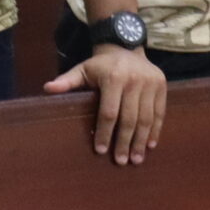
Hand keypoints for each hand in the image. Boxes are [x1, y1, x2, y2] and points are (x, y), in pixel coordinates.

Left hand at [44, 45, 165, 163]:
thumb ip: (66, 81)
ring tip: (136, 159)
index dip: (104, 132)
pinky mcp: (162, 87)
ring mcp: (151, 84)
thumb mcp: (82, 69)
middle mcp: (134, 81)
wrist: (126, 47)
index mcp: (113, 78)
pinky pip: (160, 113)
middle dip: (124, 142)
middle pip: (129, 119)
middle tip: (120, 161)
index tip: (100, 150)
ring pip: (147, 118)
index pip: (109, 112)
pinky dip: (156, 130)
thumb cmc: (101, 65)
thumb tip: (47, 88)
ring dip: (141, 141)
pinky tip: (149, 145)